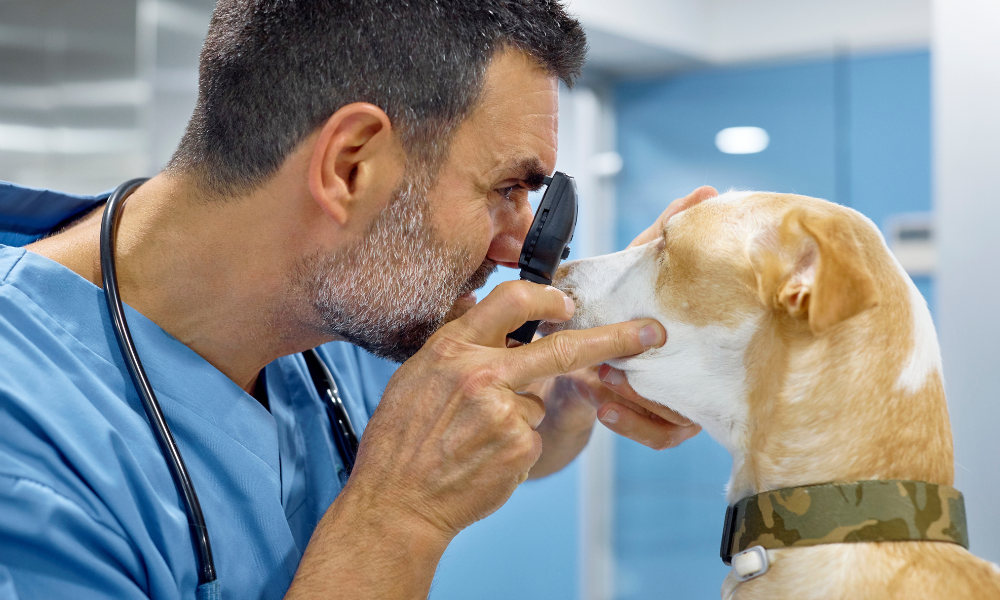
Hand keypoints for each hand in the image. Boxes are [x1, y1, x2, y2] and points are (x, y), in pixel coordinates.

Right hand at [343, 281, 665, 536]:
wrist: (396, 502)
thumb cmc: (400, 441)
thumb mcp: (416, 377)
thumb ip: (458, 349)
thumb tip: (492, 319)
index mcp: (452, 349)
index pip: (511, 301)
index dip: (547, 297)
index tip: (569, 302)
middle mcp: (481, 373)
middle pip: (562, 348)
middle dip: (616, 338)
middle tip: (652, 333)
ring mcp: (504, 412)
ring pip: (536, 403)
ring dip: (517, 418)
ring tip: (473, 441)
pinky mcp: (520, 446)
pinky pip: (531, 436)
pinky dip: (514, 447)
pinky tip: (482, 459)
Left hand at [593, 185, 716, 448]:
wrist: (581, 358)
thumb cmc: (621, 307)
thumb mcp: (639, 268)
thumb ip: (663, 234)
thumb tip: (702, 193)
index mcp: (704, 337)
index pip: (730, 341)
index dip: (709, 338)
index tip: (663, 327)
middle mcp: (705, 372)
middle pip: (706, 386)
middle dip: (660, 377)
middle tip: (619, 360)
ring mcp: (688, 403)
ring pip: (682, 417)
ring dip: (641, 399)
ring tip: (606, 377)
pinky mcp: (661, 425)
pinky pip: (662, 436)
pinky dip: (633, 424)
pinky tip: (604, 405)